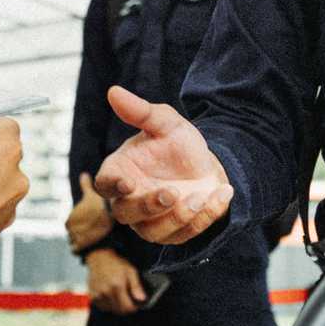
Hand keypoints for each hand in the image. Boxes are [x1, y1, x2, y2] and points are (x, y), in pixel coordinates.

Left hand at [66, 172, 112, 252]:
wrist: (104, 236)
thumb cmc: (99, 215)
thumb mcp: (93, 198)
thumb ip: (86, 187)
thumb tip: (84, 174)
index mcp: (69, 217)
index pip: (76, 218)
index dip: (87, 218)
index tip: (95, 219)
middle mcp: (68, 228)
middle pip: (77, 228)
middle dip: (85, 227)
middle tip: (97, 226)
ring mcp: (72, 239)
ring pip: (79, 238)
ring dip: (85, 237)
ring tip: (97, 234)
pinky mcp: (77, 249)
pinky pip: (80, 248)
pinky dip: (85, 246)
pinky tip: (94, 242)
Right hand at [85, 249, 145, 315]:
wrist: (99, 258)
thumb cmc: (115, 263)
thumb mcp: (130, 271)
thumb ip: (137, 286)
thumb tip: (142, 299)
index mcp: (117, 286)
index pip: (128, 307)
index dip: (134, 307)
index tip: (136, 304)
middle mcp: (107, 292)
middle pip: (120, 310)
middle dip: (126, 307)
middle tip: (128, 300)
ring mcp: (98, 295)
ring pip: (112, 310)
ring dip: (117, 306)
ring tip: (118, 295)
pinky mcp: (93, 297)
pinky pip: (103, 307)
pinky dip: (108, 305)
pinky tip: (110, 296)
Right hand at [92, 86, 231, 245]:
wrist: (206, 165)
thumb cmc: (177, 144)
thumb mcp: (165, 123)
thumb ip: (140, 111)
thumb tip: (114, 91)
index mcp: (120, 173)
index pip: (104, 184)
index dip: (112, 186)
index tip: (128, 182)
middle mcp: (129, 201)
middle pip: (125, 214)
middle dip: (148, 206)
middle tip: (171, 192)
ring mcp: (150, 222)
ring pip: (153, 232)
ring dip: (178, 217)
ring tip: (201, 196)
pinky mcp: (174, 234)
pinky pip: (184, 235)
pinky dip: (204, 218)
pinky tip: (220, 196)